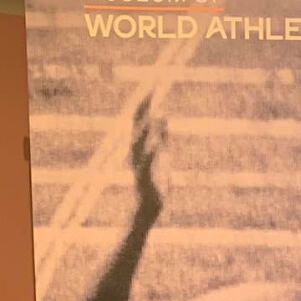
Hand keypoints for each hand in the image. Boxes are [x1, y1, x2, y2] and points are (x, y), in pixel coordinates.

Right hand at [131, 95, 168, 216]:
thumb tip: (165, 119)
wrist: (146, 213)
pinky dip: (150, 154)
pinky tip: (157, 145)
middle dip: (143, 111)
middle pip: (136, 129)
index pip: (140, 123)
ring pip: (138, 145)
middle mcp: (136, 156)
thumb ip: (163, 140)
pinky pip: (146, 166)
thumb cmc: (154, 187)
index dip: (145, 106)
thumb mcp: (162, 158)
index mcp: (139, 149)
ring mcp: (139, 168)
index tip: (152, 88)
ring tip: (152, 116)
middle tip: (149, 92)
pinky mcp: (144, 181)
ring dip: (145, 131)